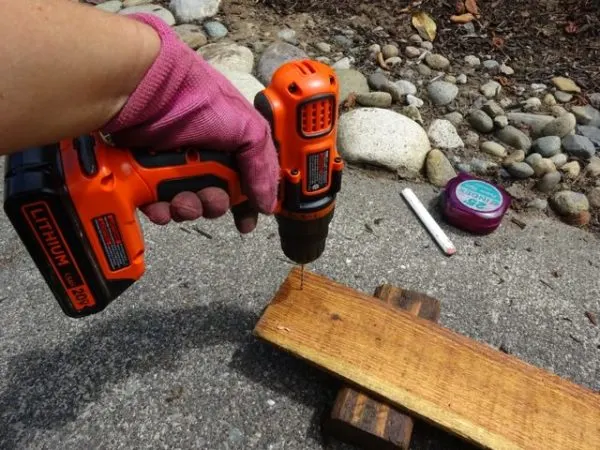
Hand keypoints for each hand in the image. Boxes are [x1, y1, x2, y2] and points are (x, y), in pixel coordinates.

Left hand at [101, 13, 278, 233]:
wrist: (145, 91)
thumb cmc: (199, 100)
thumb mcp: (247, 128)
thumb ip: (262, 166)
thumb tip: (268, 203)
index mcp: (229, 146)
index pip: (243, 182)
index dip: (246, 204)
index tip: (246, 222)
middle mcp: (203, 157)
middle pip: (214, 198)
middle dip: (214, 204)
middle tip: (210, 198)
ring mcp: (173, 166)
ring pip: (185, 204)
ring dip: (187, 209)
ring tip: (180, 200)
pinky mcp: (145, 174)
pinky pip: (156, 204)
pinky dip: (160, 210)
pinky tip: (159, 205)